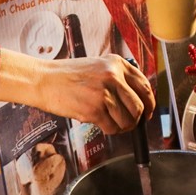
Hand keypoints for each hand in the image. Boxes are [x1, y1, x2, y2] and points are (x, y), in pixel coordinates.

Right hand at [0, 50, 156, 134]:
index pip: (145, 85)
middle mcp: (114, 76)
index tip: (148, 111)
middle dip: (138, 119)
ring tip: (114, 124)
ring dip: (123, 127)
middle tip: (131, 123)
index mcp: (117, 63)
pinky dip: (111, 130)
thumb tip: (136, 98)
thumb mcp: (98, 66)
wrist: (44, 80)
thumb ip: (117, 77)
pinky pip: (112, 127)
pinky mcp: (94, 110)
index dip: (150, 102)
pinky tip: (103, 125)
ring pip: (128, 119)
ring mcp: (105, 93)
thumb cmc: (68, 75)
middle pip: (140, 106)